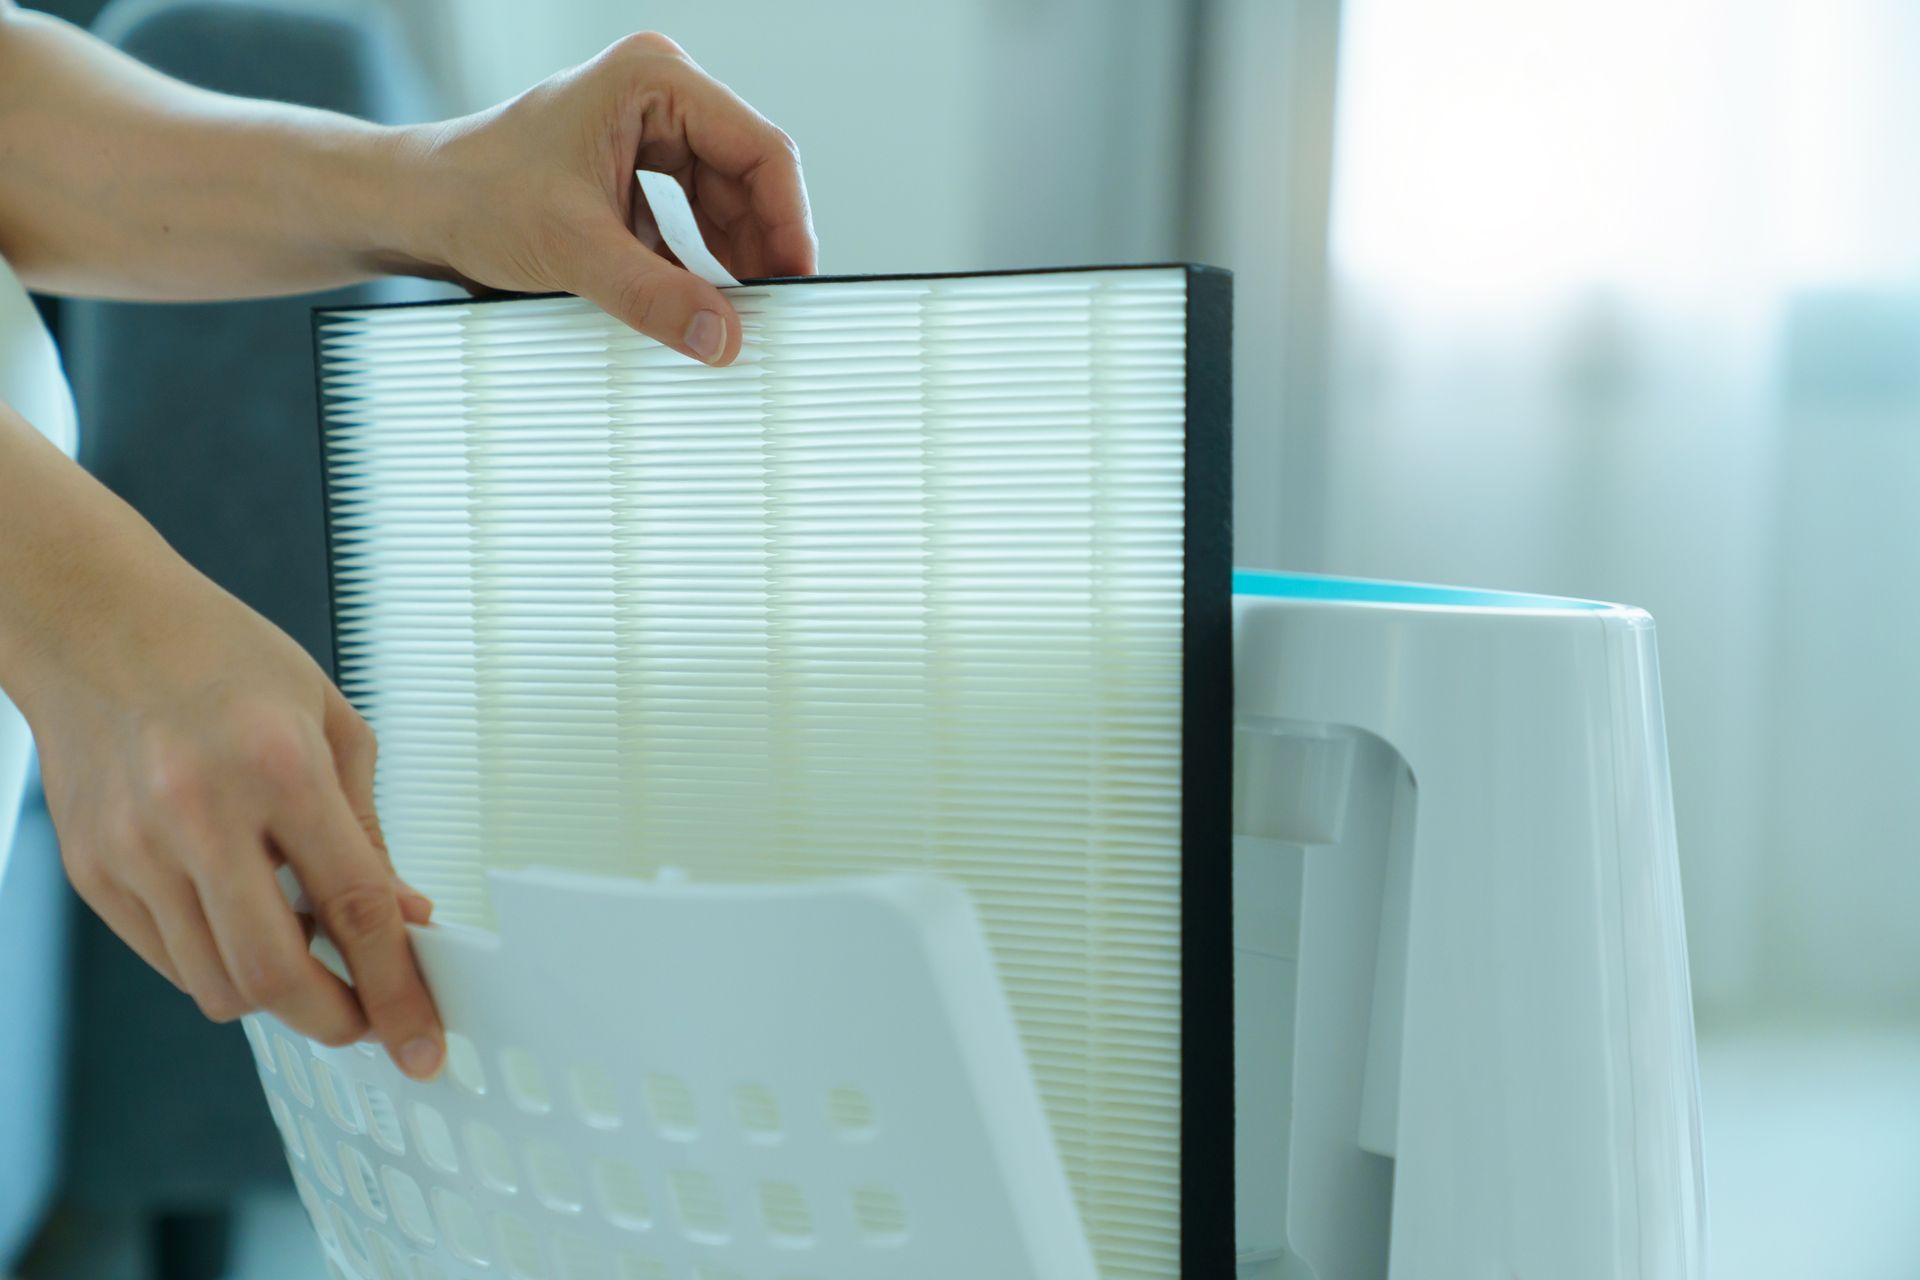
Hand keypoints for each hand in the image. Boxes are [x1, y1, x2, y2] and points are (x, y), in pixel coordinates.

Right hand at [20, 532, 444, 1078]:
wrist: (97, 622)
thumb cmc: (220, 657)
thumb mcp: (329, 721)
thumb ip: (369, 829)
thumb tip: (403, 919)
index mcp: (279, 767)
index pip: (354, 908)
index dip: (396, 988)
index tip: (422, 1039)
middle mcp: (199, 813)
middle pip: (275, 975)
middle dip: (336, 1020)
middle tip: (368, 1021)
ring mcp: (135, 849)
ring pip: (216, 985)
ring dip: (276, 998)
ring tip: (308, 957)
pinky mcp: (92, 870)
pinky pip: (168, 960)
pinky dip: (218, 965)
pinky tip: (244, 923)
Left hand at [388, 31, 816, 364]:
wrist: (411, 208)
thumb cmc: (471, 197)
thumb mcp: (573, 250)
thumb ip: (654, 296)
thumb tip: (725, 337)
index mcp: (652, 81)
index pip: (760, 148)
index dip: (789, 220)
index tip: (796, 282)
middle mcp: (658, 95)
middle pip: (749, 175)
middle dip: (762, 245)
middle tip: (771, 312)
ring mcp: (647, 130)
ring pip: (726, 199)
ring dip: (733, 258)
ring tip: (738, 313)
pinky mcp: (633, 169)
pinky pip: (693, 217)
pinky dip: (700, 262)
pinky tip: (699, 302)